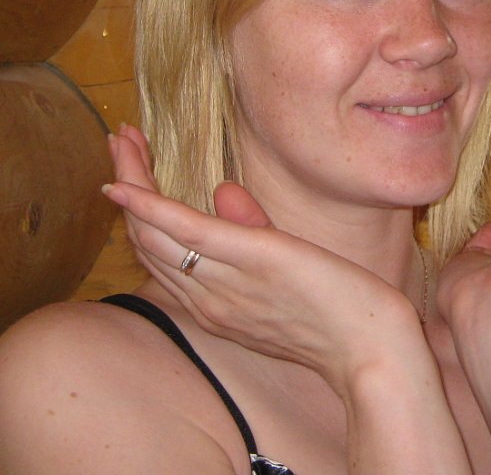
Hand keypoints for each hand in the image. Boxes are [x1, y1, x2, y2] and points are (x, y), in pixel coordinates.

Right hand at [103, 126, 420, 388]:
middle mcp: (206, 298)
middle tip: (119, 141)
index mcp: (213, 304)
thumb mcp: (286, 271)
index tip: (131, 170)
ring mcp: (223, 281)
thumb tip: (224, 192)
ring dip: (132, 180)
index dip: (140, 209)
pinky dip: (148, 207)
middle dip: (128, 184)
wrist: (370, 350)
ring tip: (122, 140)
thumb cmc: (339, 314)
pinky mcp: (250, 258)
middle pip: (147, 239)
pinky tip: (124, 185)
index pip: (161, 254)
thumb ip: (252, 232)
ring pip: (154, 231)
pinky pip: (186, 232)